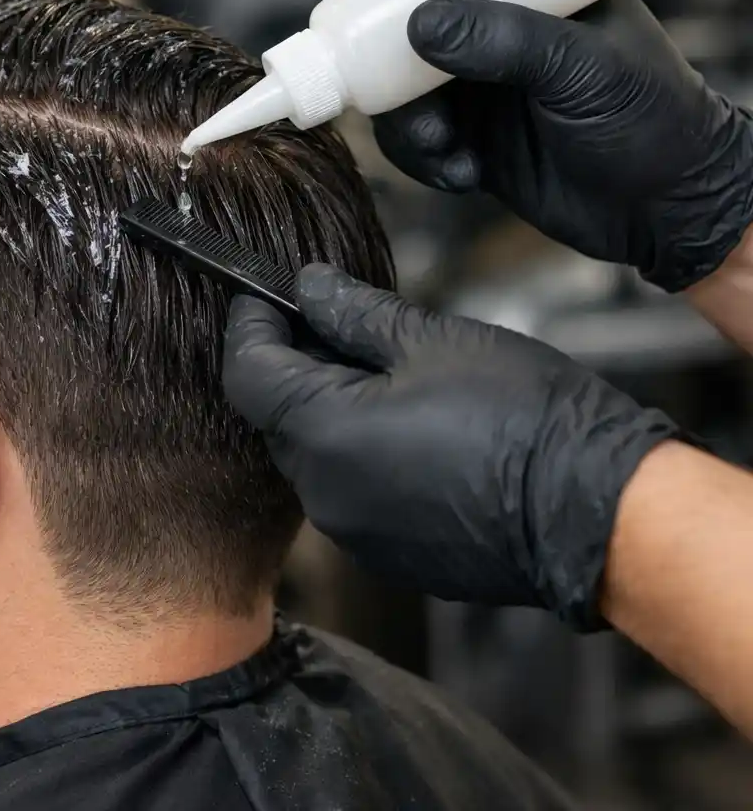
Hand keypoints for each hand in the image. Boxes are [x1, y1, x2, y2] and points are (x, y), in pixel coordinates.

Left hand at [223, 264, 679, 628]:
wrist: (594, 510)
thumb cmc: (520, 414)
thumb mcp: (430, 341)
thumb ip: (352, 313)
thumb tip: (307, 286)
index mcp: (324, 433)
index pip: (246, 373)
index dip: (250, 326)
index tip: (263, 295)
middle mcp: (323, 493)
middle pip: (272, 417)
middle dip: (289, 367)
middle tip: (329, 324)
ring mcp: (354, 533)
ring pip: (310, 457)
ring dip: (324, 413)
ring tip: (378, 374)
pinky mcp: (386, 556)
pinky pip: (346, 494)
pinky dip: (355, 456)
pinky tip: (403, 428)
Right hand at [313, 0, 752, 291]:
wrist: (665, 210)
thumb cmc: (649, 120)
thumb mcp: (583, 67)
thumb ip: (507, 38)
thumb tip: (419, 22)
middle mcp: (498, 26)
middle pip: (405, 19)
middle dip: (379, 59)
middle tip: (367, 86)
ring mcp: (480, 85)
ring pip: (400, 89)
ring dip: (404, 123)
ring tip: (443, 148)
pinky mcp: (471, 138)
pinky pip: (415, 142)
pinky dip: (424, 162)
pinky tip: (463, 177)